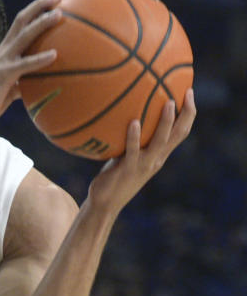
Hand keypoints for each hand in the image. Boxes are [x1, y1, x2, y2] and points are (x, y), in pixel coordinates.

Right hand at [0, 0, 62, 126]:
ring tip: (59, 15)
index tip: (51, 3)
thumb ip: (21, 83)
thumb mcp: (7, 90)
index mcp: (3, 52)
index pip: (20, 25)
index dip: (34, 12)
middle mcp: (3, 52)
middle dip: (39, 7)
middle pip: (21, 21)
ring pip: (24, 36)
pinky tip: (55, 55)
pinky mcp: (3, 75)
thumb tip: (36, 85)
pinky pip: (24, 64)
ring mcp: (2, 62)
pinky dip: (39, 59)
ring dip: (42, 23)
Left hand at [87, 88, 195, 211]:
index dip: (188, 114)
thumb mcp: (128, 156)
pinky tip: (133, 122)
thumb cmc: (114, 176)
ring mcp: (144, 164)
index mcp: (159, 155)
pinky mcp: (128, 169)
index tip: (189, 93)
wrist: (106, 203)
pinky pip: (133, 150)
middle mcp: (156, 159)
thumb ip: (133, 140)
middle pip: (178, 134)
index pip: (181, 132)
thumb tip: (127, 115)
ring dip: (166, 122)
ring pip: (160, 141)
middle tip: (187, 93)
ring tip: (168, 103)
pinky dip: (134, 136)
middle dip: (185, 113)